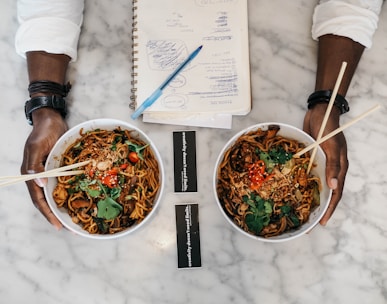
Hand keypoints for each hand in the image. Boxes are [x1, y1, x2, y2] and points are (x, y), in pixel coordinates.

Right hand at [20, 108, 67, 228]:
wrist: (51, 119)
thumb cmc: (43, 131)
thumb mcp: (37, 147)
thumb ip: (35, 165)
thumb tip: (38, 184)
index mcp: (30, 174)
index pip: (38, 200)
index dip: (48, 213)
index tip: (58, 226)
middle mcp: (38, 177)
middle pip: (46, 202)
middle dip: (56, 215)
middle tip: (70, 228)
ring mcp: (48, 173)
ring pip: (53, 195)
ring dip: (62, 207)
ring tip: (74, 220)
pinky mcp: (57, 169)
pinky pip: (61, 185)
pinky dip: (67, 194)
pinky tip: (77, 201)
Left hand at [303, 103, 348, 224]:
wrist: (320, 111)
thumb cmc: (328, 127)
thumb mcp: (332, 146)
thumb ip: (334, 166)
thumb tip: (334, 187)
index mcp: (339, 168)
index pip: (336, 194)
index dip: (329, 209)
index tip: (321, 222)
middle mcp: (331, 169)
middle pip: (326, 193)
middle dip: (319, 208)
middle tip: (308, 222)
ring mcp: (321, 164)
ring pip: (316, 185)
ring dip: (310, 198)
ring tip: (300, 211)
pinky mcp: (312, 158)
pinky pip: (308, 174)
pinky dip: (302, 183)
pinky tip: (293, 190)